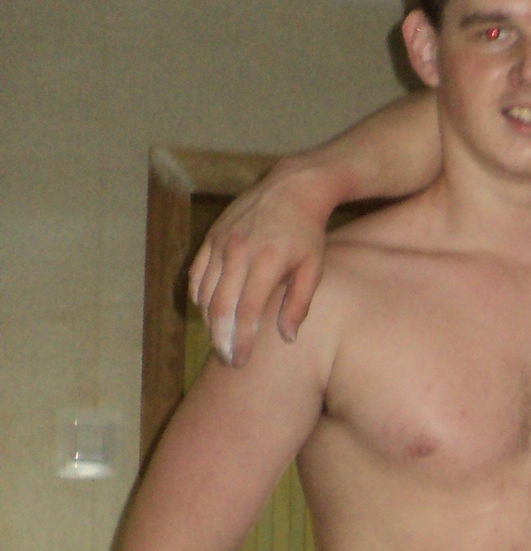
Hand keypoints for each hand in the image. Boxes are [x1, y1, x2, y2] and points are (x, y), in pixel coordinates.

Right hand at [189, 166, 332, 367]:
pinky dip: (199, 297)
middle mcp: (238, 252)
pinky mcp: (211, 236)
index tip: (240, 362)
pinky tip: (209, 312)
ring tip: (220, 341)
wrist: (292, 188)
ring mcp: (221, 242)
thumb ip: (298, 304)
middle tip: (228, 360)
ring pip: (204, 293)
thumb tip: (287, 338)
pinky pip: (197, 274)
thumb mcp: (313, 268)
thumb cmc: (308, 233)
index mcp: (266, 263)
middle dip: (221, 339)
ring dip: (209, 322)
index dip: (240, 341)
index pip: (245, 312)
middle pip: (219, 307)